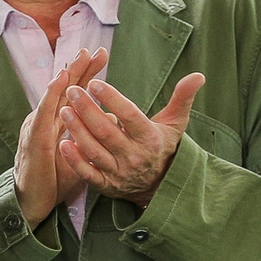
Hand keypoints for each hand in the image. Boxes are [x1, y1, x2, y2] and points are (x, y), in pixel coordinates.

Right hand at [13, 48, 103, 225]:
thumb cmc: (54, 179)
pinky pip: (43, 113)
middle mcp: (46, 121)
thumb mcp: (79, 153)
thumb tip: (111, 118)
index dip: (87, 74)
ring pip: (52, 97)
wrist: (33, 202)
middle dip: (78, 68)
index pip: (74, 93)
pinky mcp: (34, 140)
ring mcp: (37, 129)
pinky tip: (58, 82)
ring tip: (77, 59)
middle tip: (93, 49)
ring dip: (65, 76)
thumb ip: (92, 134)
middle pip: (63, 90)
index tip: (102, 55)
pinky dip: (51, 95)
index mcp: (58, 123)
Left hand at [61, 69, 205, 204]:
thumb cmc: (163, 146)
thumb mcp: (175, 123)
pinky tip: (62, 143)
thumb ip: (182, 98)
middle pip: (107, 132)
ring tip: (63, 110)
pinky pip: (88, 174)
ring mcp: (119, 172)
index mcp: (150, 138)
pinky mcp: (106, 186)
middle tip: (72, 91)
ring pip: (94, 151)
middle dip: (87, 110)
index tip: (95, 83)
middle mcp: (134, 156)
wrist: (159, 185)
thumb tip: (199, 75)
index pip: (129, 116)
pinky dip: (74, 160)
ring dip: (77, 131)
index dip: (112, 99)